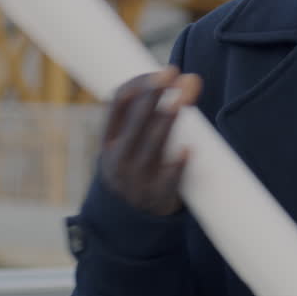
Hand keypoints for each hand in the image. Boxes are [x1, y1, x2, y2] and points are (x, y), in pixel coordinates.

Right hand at [98, 66, 202, 216]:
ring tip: (182, 99)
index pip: (119, 102)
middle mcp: (117, 159)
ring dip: (168, 120)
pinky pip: (167, 180)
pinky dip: (176, 166)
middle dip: (156, 95)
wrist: (128, 223)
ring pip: (152, 145)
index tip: (165, 72)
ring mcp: (135, 180)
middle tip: (176, 74)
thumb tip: (186, 79)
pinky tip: (188, 150)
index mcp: (108, 141)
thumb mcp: (128, 144)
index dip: (141, 84)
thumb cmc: (135, 168)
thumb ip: (149, 114)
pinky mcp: (156, 198)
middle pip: (136, 119)